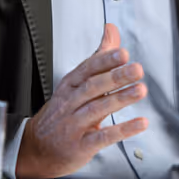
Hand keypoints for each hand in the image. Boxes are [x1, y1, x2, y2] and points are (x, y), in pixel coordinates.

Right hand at [15, 23, 147, 178]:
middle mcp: (71, 103)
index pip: (87, 69)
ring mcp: (74, 125)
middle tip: (136, 69)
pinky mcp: (81, 145)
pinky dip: (122, 130)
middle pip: (93, 87)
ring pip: (97, 108)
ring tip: (140, 90)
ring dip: (120, 99)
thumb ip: (99, 57)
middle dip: (116, 77)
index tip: (122, 53)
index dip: (105, 61)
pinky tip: (139, 123)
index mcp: (70, 85)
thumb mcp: (75, 83)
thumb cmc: (61, 113)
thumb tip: (112, 30)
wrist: (38, 148)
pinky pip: (103, 136)